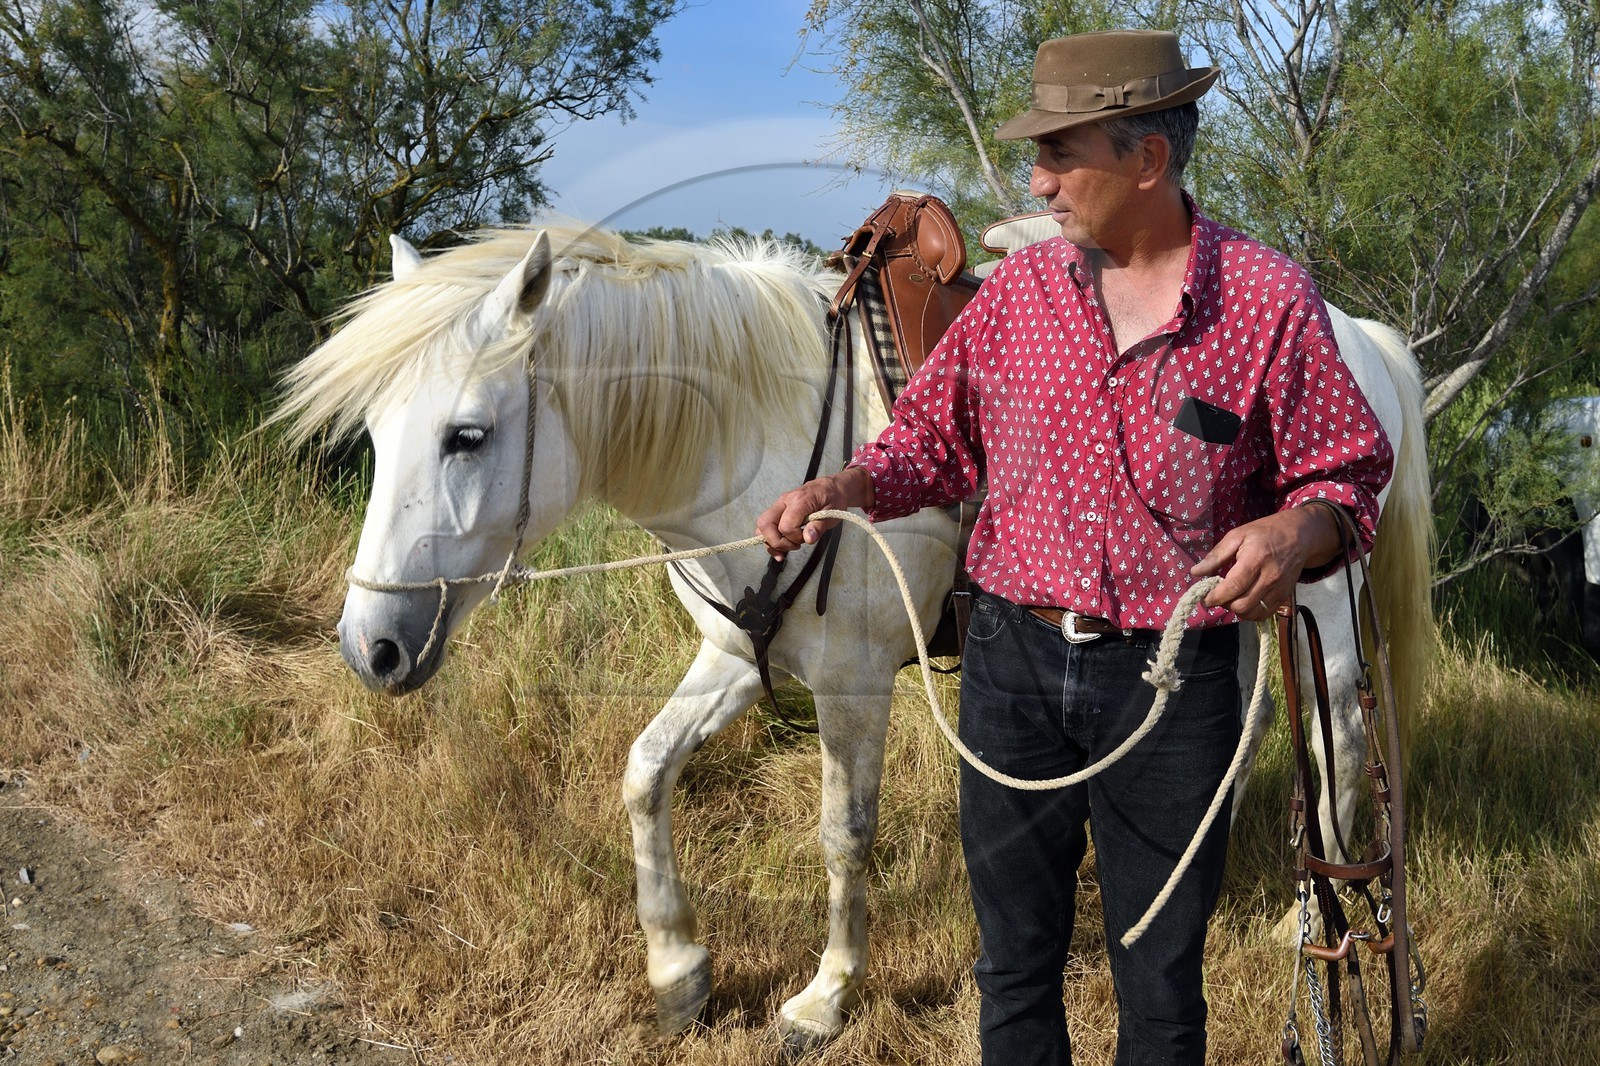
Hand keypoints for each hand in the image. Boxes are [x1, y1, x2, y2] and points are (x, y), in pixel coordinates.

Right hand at [755, 468, 874, 560]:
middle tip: (794, 546)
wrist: (831, 488)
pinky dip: (769, 540)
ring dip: (771, 542)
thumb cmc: (833, 499)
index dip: (794, 538)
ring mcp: (779, 505)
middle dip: (776, 542)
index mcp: (799, 500)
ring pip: (762, 526)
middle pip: (765, 524)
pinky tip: (779, 550)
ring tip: (785, 550)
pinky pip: (766, 526)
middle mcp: (785, 501)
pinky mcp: (778, 510)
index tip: (806, 538)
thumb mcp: (832, 515)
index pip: (786, 526)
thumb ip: (818, 527)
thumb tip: (808, 539)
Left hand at [1191, 504, 1342, 621]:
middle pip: (1241, 605)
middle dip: (1224, 604)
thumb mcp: (1237, 536)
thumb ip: (1216, 556)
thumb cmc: (1264, 533)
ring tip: (1231, 597)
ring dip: (1236, 610)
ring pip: (1252, 613)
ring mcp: (1279, 589)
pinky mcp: (1284, 596)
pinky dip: (1250, 613)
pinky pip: (1263, 614)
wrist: (1299, 535)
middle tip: (1217, 596)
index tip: (1204, 598)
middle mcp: (1270, 577)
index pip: (1233, 587)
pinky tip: (1244, 600)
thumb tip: (1196, 572)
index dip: (1215, 597)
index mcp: (1256, 559)